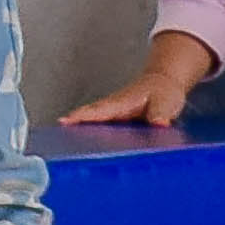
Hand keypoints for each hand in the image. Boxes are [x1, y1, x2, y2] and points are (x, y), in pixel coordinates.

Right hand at [67, 30, 213, 130]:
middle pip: (89, 114)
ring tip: (64, 138)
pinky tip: (86, 141)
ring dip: (78, 126)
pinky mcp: (117, 120)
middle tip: (58, 130)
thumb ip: (160, 114)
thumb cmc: (163, 91)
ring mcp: (113, 113)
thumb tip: (158, 124)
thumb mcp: (165, 102)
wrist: (164, 83)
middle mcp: (113, 108)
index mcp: (122, 103)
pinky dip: (89, 129)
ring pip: (92, 119)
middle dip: (73, 121)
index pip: (98, 110)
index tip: (66, 120)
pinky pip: (100, 125)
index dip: (82, 116)